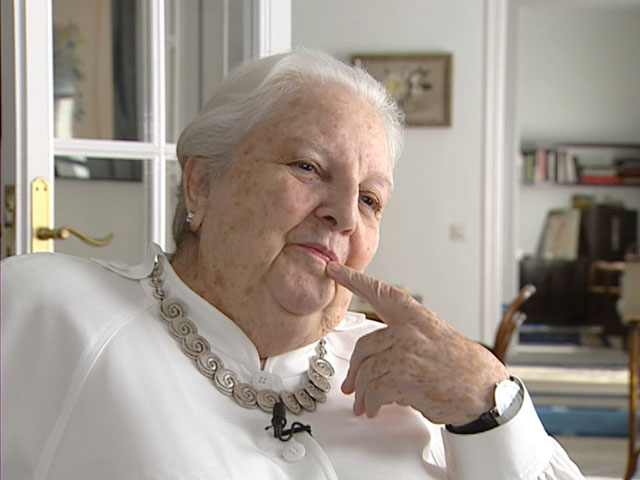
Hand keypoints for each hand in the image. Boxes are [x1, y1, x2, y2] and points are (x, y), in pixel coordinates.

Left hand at [326, 261, 508, 425]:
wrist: (484, 391)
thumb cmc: (463, 366)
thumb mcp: (435, 337)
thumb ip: (406, 336)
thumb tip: (380, 352)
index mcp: (416, 317)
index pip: (380, 292)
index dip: (354, 279)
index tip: (335, 269)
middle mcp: (408, 330)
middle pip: (364, 345)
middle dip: (355, 370)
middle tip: (351, 384)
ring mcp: (405, 353)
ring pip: (366, 371)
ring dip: (362, 393)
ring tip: (365, 403)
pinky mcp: (403, 378)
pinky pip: (373, 390)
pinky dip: (371, 403)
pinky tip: (374, 408)